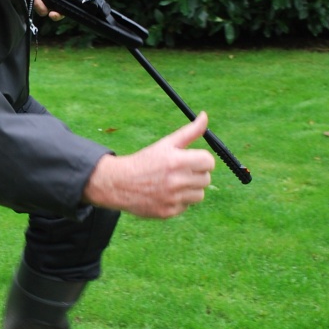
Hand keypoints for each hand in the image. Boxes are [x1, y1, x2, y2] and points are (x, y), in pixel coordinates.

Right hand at [83, 113, 214, 217]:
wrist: (119, 184)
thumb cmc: (145, 161)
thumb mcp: (166, 144)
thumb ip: (189, 132)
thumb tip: (205, 116)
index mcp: (177, 161)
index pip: (209, 162)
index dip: (202, 160)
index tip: (193, 161)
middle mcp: (176, 181)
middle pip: (206, 179)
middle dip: (196, 174)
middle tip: (180, 172)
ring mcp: (172, 198)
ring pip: (199, 195)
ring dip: (189, 189)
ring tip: (173, 184)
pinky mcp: (168, 212)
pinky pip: (185, 206)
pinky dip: (178, 201)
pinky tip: (164, 195)